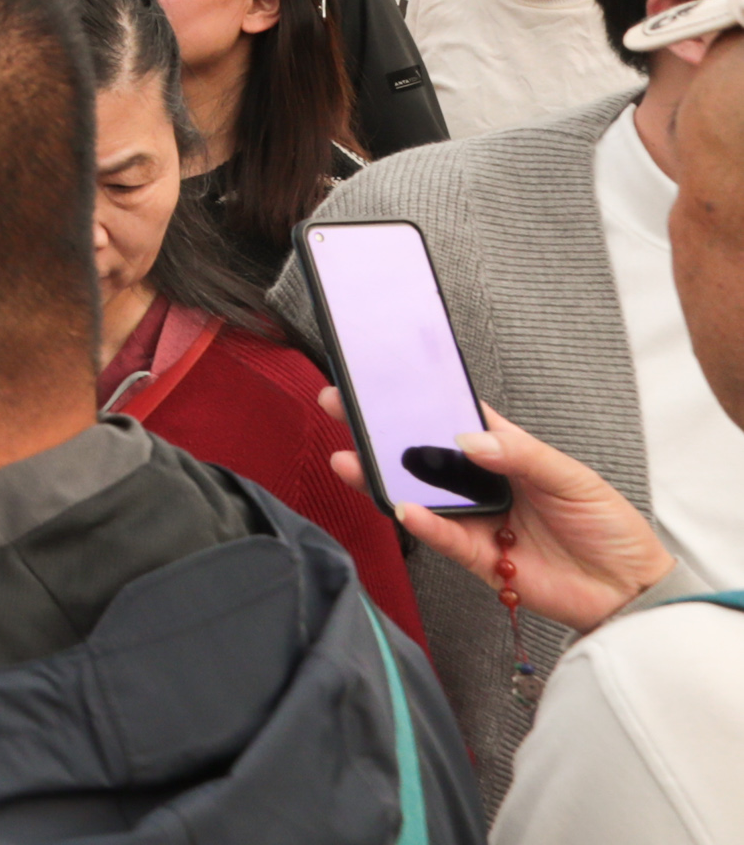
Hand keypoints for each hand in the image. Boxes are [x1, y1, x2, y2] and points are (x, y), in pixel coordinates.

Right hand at [329, 396, 665, 633]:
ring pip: (419, 495)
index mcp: (507, 453)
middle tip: (340, 407)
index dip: (420, 398)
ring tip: (350, 461)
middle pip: (424, 454)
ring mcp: (477, 519)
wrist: (629, 592)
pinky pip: (441, 537)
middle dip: (381, 432)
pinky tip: (401, 508)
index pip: (456, 418)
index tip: (383, 378)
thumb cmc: (610, 528)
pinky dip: (421, 524)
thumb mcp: (573, 479)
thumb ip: (521, 456)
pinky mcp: (477, 557)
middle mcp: (484, 484)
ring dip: (383, 479)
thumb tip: (468, 440)